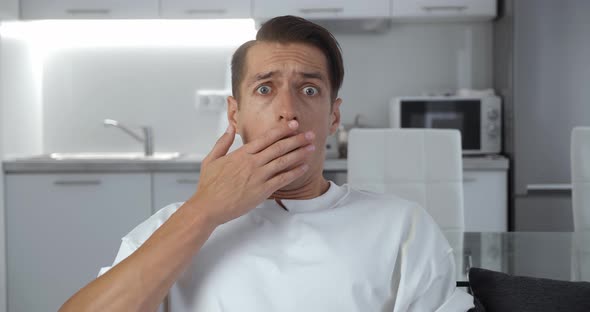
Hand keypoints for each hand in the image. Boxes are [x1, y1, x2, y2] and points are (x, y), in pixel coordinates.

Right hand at [189, 120, 314, 225]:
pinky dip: (295, 172)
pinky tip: (304, 167)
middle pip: (279, 147)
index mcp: (241, 154)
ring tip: (311, 147)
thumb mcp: (211, 159)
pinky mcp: (262, 191)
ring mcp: (258, 176)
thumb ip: (222, 142)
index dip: (282, 130)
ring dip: (299, 153)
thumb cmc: (208, 186)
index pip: (266, 138)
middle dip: (297, 139)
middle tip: (309, 134)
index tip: (293, 124)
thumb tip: (230, 128)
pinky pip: (282, 179)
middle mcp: (252, 163)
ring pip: (284, 161)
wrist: (208, 207)